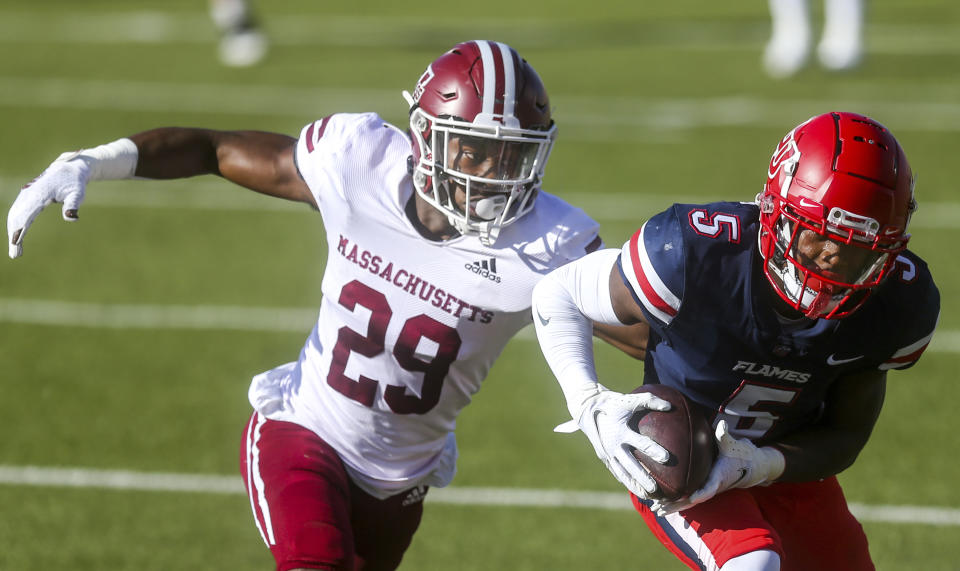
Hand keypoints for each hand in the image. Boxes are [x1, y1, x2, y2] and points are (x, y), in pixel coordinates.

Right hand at [8, 151, 89, 258]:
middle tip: (16, 255)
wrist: (67, 169)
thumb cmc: (74, 183)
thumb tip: (71, 217)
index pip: (27, 213)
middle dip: (14, 236)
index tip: (16, 241)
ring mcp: (25, 195)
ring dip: (12, 233)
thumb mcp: (78, 193)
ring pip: (14, 215)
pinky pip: (17, 213)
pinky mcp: (26, 197)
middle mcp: (29, 194)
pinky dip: (15, 226)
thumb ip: (73, 204)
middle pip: (16, 217)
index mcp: (40, 193)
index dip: (20, 228)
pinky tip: (17, 238)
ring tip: (16, 252)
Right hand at [556, 388, 670, 498]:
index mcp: (620, 432)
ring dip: (634, 486)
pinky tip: (635, 489)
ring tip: (648, 497)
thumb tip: (671, 406)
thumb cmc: (611, 402)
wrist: (586, 408)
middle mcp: (613, 445)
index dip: (653, 450)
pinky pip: (616, 471)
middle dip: (643, 478)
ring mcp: (607, 453)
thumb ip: (650, 401)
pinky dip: (626, 480)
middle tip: (656, 489)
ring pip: (622, 474)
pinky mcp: (603, 456)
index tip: (666, 458)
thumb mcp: (629, 399)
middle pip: (631, 466)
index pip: (640, 443)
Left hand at [653, 420, 784, 514]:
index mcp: (719, 476)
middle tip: (660, 510)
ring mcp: (708, 489)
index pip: (710, 487)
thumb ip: (724, 436)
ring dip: (673, 506)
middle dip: (677, 505)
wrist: (752, 466)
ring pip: (689, 501)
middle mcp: (712, 486)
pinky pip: (689, 497)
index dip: (702, 493)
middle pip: (693, 500)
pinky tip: (661, 503)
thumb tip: (722, 424)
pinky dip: (676, 501)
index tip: (691, 498)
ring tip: (656, 511)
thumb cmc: (741, 453)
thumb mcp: (732, 444)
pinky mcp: (705, 487)